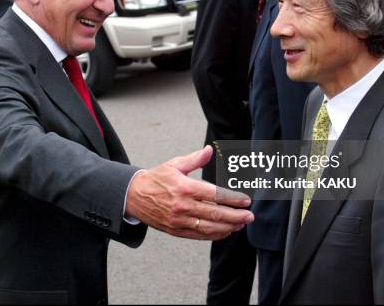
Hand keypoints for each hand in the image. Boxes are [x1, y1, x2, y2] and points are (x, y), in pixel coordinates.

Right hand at [125, 146, 253, 239]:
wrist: (134, 196)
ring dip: (228, 227)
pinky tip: (226, 231)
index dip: (232, 199)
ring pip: (209, 227)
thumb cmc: (156, 179)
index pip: (214, 195)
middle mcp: (182, 206)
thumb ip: (194, 159)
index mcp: (184, 187)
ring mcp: (179, 220)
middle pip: (215, 213)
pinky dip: (215, 235)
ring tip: (241, 224)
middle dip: (236, 216)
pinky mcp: (176, 230)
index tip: (245, 200)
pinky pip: (199, 235)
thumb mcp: (174, 164)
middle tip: (250, 216)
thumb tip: (209, 150)